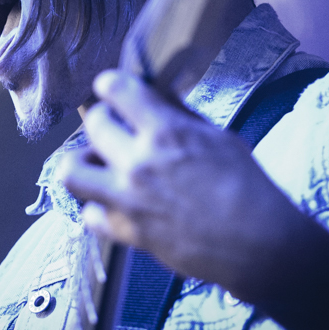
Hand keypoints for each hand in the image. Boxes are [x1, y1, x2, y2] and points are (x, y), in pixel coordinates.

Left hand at [61, 69, 315, 298]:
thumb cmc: (248, 187)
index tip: (112, 89)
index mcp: (166, 131)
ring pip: (72, 171)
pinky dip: (97, 207)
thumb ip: (181, 118)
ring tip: (100, 165)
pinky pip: (89, 214)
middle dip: (101, 120)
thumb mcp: (219, 138)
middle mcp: (138, 161)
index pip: (115, 89)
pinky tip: (112, 203)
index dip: (110, 85)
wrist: (257, 245)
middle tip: (113, 128)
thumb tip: (158, 99)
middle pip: (92, 124)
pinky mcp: (125, 231)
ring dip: (83, 162)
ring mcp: (127, 198)